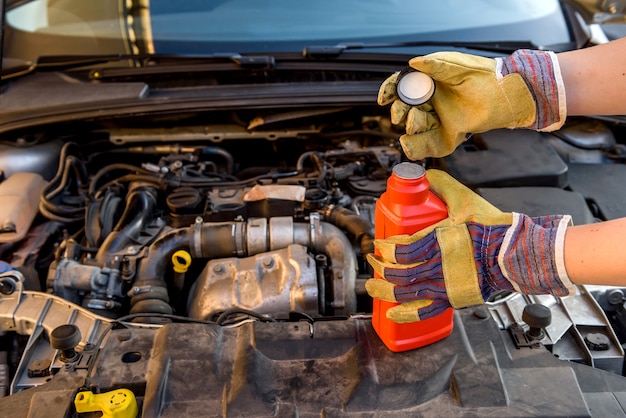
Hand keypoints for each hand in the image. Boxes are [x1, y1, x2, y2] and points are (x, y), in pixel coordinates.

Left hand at [365, 169, 574, 322]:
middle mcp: (440, 266)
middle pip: (400, 273)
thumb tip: (425, 176)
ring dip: (385, 290)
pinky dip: (406, 315)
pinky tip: (392, 314)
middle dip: (381, 268)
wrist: (518, 255)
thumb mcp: (466, 201)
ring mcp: (446, 285)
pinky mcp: (453, 298)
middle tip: (373, 261)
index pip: (403, 249)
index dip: (387, 249)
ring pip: (407, 292)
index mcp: (441, 241)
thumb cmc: (495, 230)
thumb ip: (443, 186)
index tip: (379, 244)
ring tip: (372, 287)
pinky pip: (426, 311)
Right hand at [378, 50, 565, 159]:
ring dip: (410, 128)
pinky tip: (410, 147)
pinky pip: (429, 146)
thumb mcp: (458, 68)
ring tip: (414, 126)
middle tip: (400, 114)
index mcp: (429, 83)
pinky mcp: (449, 137)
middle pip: (405, 110)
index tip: (384, 98)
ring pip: (414, 129)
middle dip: (399, 112)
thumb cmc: (485, 76)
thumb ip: (435, 65)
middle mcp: (431, 103)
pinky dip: (418, 149)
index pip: (402, 87)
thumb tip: (412, 63)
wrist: (507, 95)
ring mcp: (439, 121)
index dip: (390, 91)